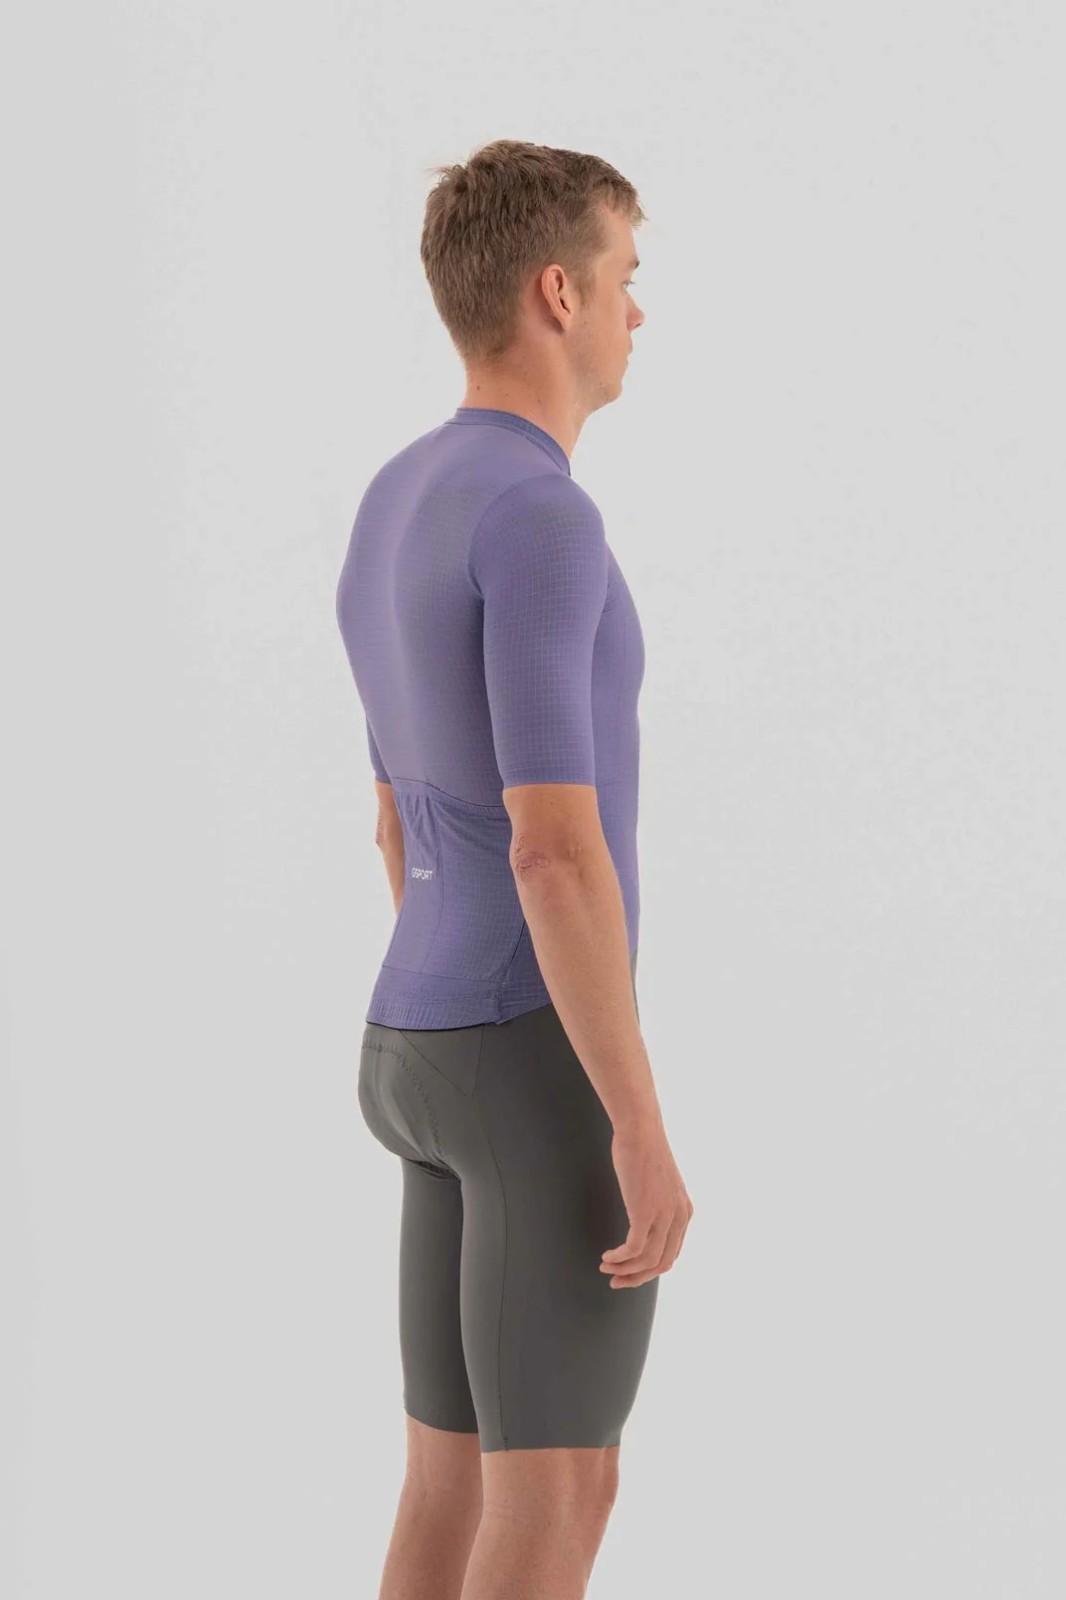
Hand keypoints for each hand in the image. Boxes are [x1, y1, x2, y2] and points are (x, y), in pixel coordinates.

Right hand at [600, 1121, 693, 1287]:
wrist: (640, 1130)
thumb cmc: (642, 1150)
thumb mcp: (657, 1183)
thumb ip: (656, 1203)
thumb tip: (642, 1217)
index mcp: (684, 1212)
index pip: (671, 1254)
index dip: (649, 1269)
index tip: (629, 1272)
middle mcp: (679, 1217)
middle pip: (662, 1264)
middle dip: (637, 1277)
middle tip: (616, 1281)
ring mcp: (664, 1215)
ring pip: (647, 1261)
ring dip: (624, 1269)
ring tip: (606, 1267)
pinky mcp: (646, 1212)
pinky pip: (634, 1248)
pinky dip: (619, 1258)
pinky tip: (607, 1257)